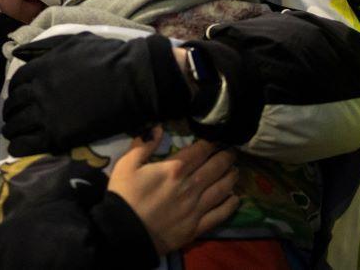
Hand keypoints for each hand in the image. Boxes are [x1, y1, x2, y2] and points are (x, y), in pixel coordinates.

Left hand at [3, 33, 189, 154]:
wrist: (132, 81)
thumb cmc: (107, 57)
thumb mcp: (72, 41)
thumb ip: (43, 47)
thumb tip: (19, 52)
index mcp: (41, 68)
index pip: (17, 82)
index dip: (16, 91)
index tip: (19, 97)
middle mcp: (38, 91)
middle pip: (14, 105)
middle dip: (12, 112)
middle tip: (14, 118)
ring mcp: (46, 113)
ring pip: (18, 126)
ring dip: (12, 130)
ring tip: (14, 135)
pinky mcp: (58, 135)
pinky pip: (28, 144)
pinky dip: (19, 147)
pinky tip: (18, 148)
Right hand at [108, 127, 238, 255]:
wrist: (123, 232)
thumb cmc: (124, 195)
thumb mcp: (126, 164)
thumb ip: (143, 144)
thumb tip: (158, 127)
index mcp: (175, 169)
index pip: (200, 151)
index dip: (210, 143)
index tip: (217, 139)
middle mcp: (190, 186)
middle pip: (215, 168)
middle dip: (225, 158)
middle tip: (232, 153)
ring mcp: (196, 208)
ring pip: (221, 189)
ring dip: (230, 178)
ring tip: (236, 171)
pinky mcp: (196, 227)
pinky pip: (218, 215)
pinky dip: (229, 206)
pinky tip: (235, 199)